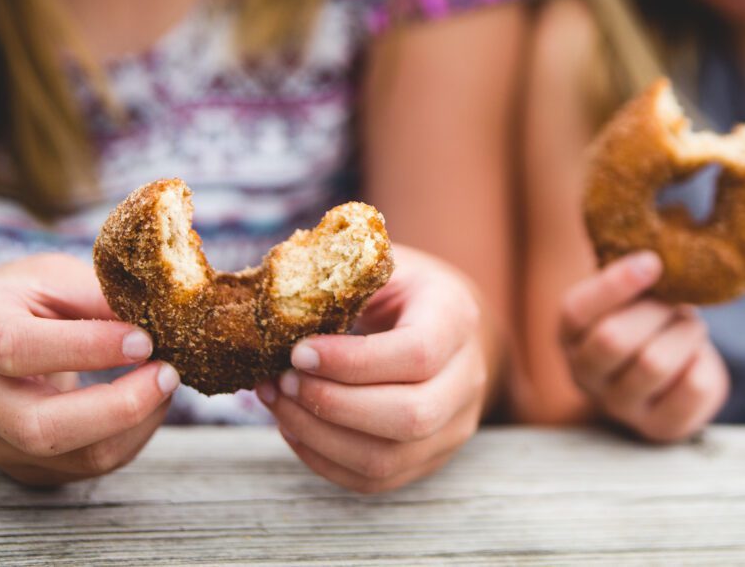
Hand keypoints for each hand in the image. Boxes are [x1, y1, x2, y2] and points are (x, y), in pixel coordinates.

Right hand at [0, 254, 178, 484]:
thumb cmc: (22, 303)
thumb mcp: (53, 277)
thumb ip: (97, 296)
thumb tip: (159, 313)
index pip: (18, 350)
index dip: (87, 348)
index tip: (143, 340)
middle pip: (40, 428)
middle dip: (120, 406)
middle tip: (168, 373)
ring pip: (75, 458)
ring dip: (138, 424)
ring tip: (165, 382)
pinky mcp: (28, 467)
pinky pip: (91, 466)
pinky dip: (133, 436)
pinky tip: (150, 402)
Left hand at [256, 245, 488, 492]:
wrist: (443, 324)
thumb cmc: (400, 288)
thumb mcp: (379, 264)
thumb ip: (342, 277)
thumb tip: (278, 296)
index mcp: (456, 318)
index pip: (417, 354)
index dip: (352, 362)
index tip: (298, 352)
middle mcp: (467, 378)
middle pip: (410, 416)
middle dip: (331, 405)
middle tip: (281, 380)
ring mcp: (454, 425)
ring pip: (387, 459)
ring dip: (318, 436)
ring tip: (277, 401)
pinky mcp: (430, 457)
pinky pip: (374, 479)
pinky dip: (323, 458)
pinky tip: (293, 425)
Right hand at [560, 251, 728, 441]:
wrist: (673, 371)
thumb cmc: (647, 319)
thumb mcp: (630, 295)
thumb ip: (633, 277)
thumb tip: (656, 254)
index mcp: (569, 335)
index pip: (576, 311)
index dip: (615, 284)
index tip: (653, 261)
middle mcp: (583, 374)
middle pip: (613, 339)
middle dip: (656, 311)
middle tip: (678, 300)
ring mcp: (619, 406)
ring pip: (654, 363)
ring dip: (684, 333)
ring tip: (690, 326)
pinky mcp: (658, 427)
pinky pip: (691, 388)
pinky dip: (704, 363)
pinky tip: (695, 359)